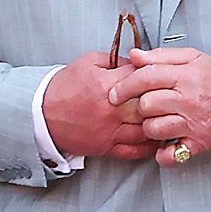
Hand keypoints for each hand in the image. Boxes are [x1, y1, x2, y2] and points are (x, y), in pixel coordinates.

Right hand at [43, 51, 162, 160]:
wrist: (41, 113)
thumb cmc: (64, 87)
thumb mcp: (87, 62)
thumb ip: (114, 61)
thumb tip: (137, 62)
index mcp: (105, 85)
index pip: (140, 77)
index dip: (151, 74)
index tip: (156, 74)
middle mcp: (111, 110)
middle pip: (148, 105)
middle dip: (160, 100)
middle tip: (169, 97)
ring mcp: (109, 131)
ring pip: (145, 131)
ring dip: (159, 125)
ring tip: (167, 119)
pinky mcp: (106, 147)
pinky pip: (134, 151)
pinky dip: (148, 147)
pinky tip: (155, 139)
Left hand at [108, 47, 210, 166]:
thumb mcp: (192, 58)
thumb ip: (161, 56)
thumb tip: (134, 55)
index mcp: (184, 75)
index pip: (144, 78)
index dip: (124, 85)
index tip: (113, 92)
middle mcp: (188, 99)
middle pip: (146, 105)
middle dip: (137, 107)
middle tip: (140, 107)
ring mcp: (194, 124)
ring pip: (154, 129)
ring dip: (148, 128)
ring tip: (155, 122)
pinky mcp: (200, 144)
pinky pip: (171, 155)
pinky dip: (163, 154)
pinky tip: (164, 146)